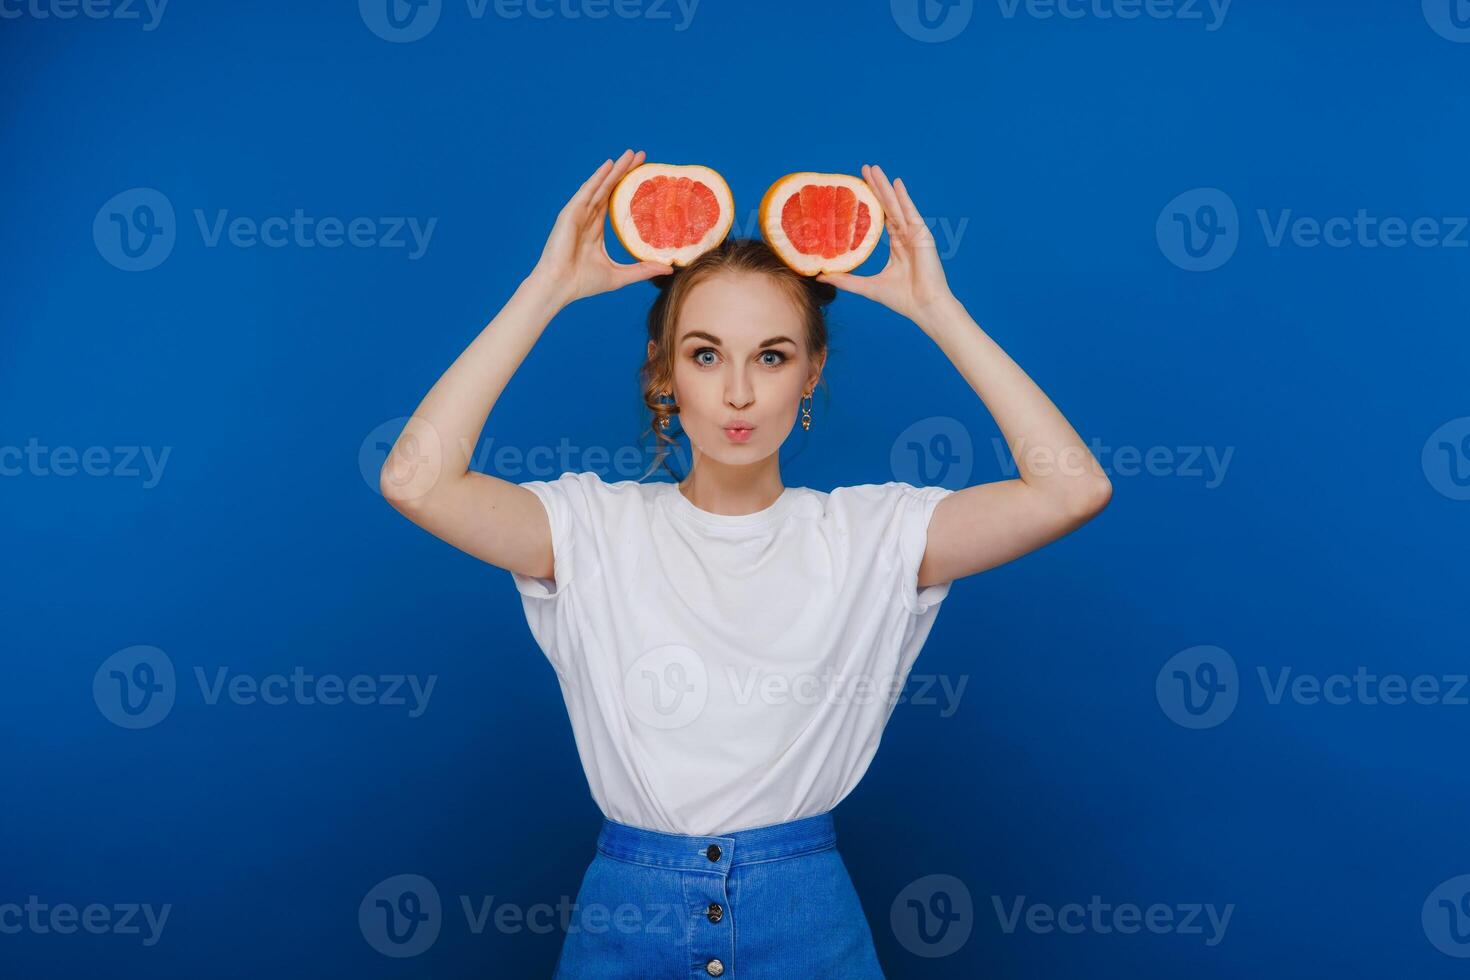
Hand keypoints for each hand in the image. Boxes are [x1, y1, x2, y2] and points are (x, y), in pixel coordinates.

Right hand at [528, 148, 673, 307]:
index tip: (645, 176)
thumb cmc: (583, 284)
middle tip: (642, 156)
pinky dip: (598, 177)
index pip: (615, 203)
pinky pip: (587, 191)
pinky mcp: (570, 213)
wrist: (559, 287)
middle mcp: (587, 219)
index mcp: (595, 231)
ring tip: (630, 154)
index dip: (629, 188)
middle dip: (625, 172)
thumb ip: (643, 270)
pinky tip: (609, 165)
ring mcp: (578, 214)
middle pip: (609, 189)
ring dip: (615, 170)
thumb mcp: (620, 275)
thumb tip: (668, 269)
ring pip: (600, 186)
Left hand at [817, 164, 956, 322]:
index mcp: (897, 246)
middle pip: (888, 206)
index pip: (881, 218)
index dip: (870, 203)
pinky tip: (895, 183)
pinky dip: (903, 197)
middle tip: (864, 168)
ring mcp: (914, 234)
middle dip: (876, 187)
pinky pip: (910, 212)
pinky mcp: (922, 235)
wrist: (925, 306)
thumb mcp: (867, 287)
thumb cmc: (902, 300)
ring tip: (874, 169)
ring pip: (896, 205)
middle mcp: (905, 237)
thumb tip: (820, 277)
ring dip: (885, 186)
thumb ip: (845, 280)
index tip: (857, 188)